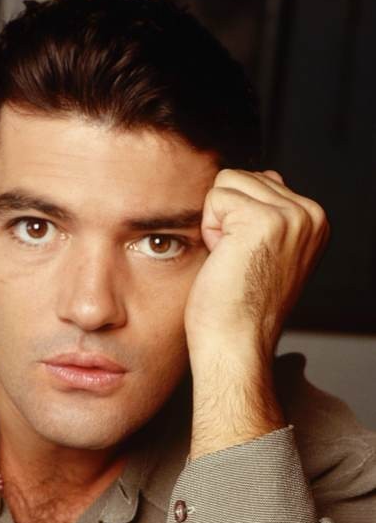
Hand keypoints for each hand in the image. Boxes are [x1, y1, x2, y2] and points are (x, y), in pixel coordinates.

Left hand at [184, 169, 328, 455]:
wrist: (234, 344)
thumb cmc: (237, 308)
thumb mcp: (264, 251)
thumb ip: (266, 212)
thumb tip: (250, 178)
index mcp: (314, 222)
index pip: (258, 182)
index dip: (237, 220)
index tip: (247, 260)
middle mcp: (311, 216)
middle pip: (241, 178)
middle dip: (226, 218)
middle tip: (236, 262)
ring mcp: (292, 217)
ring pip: (227, 183)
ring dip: (217, 222)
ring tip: (231, 261)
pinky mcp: (265, 221)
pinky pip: (215, 197)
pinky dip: (210, 229)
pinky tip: (224, 260)